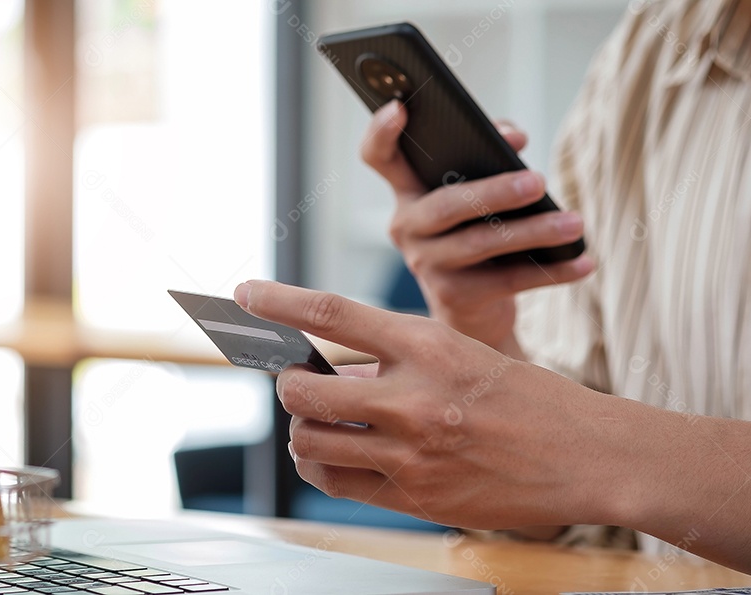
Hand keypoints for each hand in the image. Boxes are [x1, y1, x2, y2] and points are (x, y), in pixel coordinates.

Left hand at [235, 280, 634, 529]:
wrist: (590, 456)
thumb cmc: (525, 397)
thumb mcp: (461, 355)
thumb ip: (393, 362)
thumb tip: (329, 375)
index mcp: (429, 345)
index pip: (332, 313)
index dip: (278, 301)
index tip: (244, 292)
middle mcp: (414, 398)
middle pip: (301, 389)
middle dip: (286, 382)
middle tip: (296, 379)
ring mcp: (412, 453)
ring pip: (309, 440)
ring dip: (302, 427)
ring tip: (318, 419)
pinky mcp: (416, 497)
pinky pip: (335, 481)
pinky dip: (321, 464)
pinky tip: (333, 453)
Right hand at [362, 102, 593, 352]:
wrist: (471, 304)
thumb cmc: (476, 228)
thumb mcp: (475, 189)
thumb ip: (490, 152)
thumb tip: (512, 139)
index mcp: (408, 191)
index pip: (379, 156)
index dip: (381, 132)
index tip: (399, 107)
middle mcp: (407, 226)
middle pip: (444, 205)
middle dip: (493, 193)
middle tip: (537, 181)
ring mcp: (426, 265)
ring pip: (479, 244)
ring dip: (533, 232)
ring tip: (574, 222)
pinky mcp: (454, 297)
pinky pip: (507, 281)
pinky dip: (551, 271)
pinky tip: (583, 261)